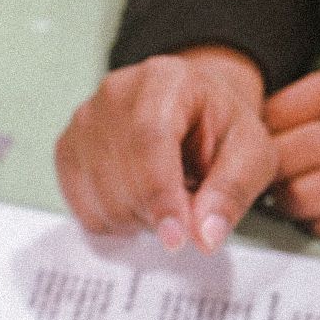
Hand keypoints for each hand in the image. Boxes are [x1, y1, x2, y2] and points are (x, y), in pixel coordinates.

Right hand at [55, 45, 273, 252]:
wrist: (190, 111)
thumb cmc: (218, 126)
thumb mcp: (252, 152)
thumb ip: (233, 191)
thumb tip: (205, 234)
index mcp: (165, 80)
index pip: (150, 140)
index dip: (161, 196)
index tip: (176, 238)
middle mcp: (115, 94)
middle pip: (122, 177)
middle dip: (159, 214)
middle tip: (190, 209)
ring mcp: (83, 121)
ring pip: (101, 199)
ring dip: (139, 219)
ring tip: (166, 198)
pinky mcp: (66, 148)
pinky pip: (84, 207)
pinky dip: (115, 219)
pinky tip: (138, 200)